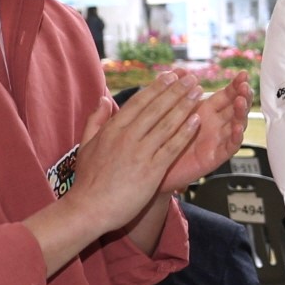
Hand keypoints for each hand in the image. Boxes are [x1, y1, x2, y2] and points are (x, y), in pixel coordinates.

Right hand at [67, 73, 203, 231]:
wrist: (89, 208)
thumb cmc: (88, 179)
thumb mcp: (86, 145)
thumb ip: (96, 120)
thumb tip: (103, 98)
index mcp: (112, 129)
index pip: (139, 102)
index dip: (157, 87)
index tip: (170, 75)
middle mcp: (127, 137)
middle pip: (156, 108)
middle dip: (175, 90)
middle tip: (191, 77)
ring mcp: (140, 152)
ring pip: (166, 124)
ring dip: (184, 106)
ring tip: (198, 93)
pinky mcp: (151, 170)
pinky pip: (172, 147)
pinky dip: (185, 133)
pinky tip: (197, 121)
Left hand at [160, 73, 251, 194]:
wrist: (153, 166)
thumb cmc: (161, 139)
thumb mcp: (170, 111)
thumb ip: (177, 92)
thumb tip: (179, 70)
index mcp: (206, 111)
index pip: (226, 96)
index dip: (236, 85)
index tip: (242, 75)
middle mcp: (215, 125)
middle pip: (236, 108)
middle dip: (243, 96)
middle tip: (245, 86)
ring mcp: (217, 140)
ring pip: (237, 124)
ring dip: (241, 113)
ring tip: (241, 102)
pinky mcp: (215, 157)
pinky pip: (230, 147)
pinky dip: (235, 137)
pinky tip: (237, 128)